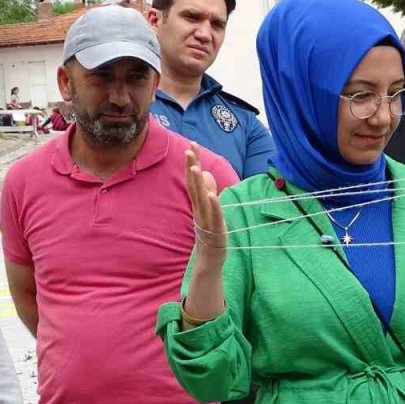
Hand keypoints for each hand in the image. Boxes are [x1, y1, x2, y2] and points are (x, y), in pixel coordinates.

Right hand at [185, 145, 226, 265]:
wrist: (209, 258)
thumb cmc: (210, 231)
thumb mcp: (209, 208)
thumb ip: (207, 190)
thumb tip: (205, 172)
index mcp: (198, 203)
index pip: (194, 179)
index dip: (193, 162)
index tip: (191, 145)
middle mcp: (200, 209)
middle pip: (194, 186)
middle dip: (192, 167)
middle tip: (188, 150)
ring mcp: (206, 219)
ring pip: (201, 199)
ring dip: (198, 183)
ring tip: (197, 168)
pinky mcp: (215, 229)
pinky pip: (213, 216)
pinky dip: (212, 205)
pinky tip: (211, 195)